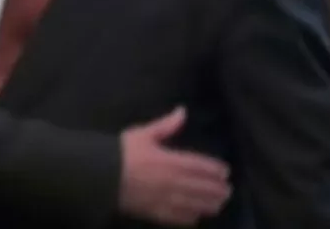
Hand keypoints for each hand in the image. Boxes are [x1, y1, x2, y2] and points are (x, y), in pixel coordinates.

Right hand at [118, 107, 231, 225]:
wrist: (101, 176)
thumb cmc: (122, 152)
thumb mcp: (144, 134)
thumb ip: (166, 125)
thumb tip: (183, 111)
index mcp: (171, 161)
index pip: (200, 166)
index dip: (214, 169)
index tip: (225, 171)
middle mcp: (173, 182)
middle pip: (201, 187)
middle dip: (216, 189)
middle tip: (228, 191)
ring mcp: (165, 200)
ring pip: (193, 204)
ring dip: (208, 204)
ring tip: (219, 205)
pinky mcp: (154, 213)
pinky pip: (177, 218)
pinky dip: (189, 218)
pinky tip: (196, 218)